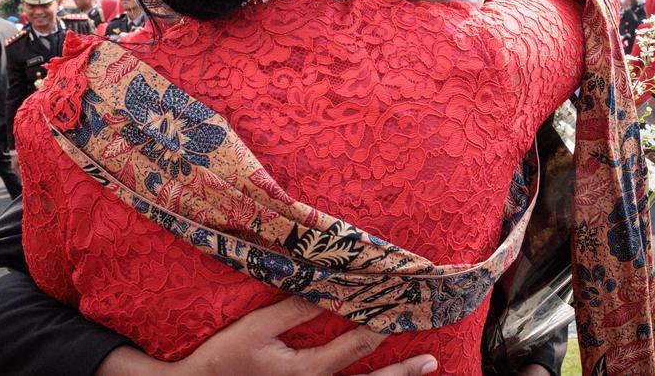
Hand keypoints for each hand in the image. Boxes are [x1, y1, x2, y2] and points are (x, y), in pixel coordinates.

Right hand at [95, 297, 437, 375]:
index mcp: (307, 372)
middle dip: (401, 372)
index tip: (401, 306)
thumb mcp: (256, 328)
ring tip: (423, 371)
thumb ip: (294, 308)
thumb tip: (328, 286)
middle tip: (431, 360)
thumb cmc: (224, 358)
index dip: (380, 323)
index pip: (356, 346)